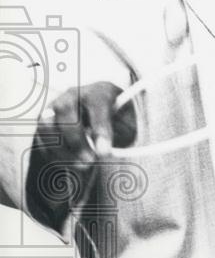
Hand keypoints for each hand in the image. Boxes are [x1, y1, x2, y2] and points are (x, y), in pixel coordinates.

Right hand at [27, 82, 136, 222]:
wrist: (99, 111)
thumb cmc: (117, 117)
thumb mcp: (128, 121)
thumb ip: (123, 132)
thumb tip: (107, 152)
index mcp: (99, 91)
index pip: (97, 104)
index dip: (100, 129)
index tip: (105, 152)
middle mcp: (73, 95)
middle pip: (66, 111)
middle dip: (77, 140)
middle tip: (90, 161)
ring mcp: (54, 107)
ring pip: (48, 125)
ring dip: (62, 149)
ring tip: (81, 166)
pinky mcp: (43, 122)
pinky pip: (42, 138)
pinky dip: (54, 155)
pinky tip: (70, 164)